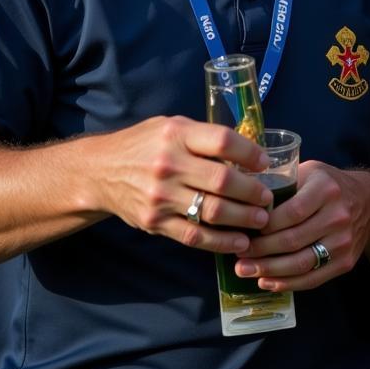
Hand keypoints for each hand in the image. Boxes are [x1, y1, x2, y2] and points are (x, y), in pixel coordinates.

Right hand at [89, 116, 271, 253]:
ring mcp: (161, 196)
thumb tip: (249, 150)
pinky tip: (240, 241)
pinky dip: (221, 242)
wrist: (100, 172)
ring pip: (212, 211)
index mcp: (176, 134)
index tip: (265, 163)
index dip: (250, 153)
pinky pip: (195, 236)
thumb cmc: (145, 145)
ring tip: (262, 219)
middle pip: (222, 180)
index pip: (222, 141)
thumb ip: (204, 136)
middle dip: (253, 192)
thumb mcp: (171, 126)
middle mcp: (169, 164)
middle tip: (269, 198)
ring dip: (243, 218)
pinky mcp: (155, 222)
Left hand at [235, 161, 369, 291]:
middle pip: (292, 241)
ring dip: (269, 270)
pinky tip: (266, 281)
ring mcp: (343, 242)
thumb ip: (283, 184)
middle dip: (260, 251)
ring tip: (245, 270)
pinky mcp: (345, 262)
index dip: (264, 226)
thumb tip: (245, 202)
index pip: (290, 213)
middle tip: (238, 254)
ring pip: (301, 263)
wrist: (368, 202)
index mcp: (326, 190)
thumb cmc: (328, 185)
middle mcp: (338, 216)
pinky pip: (312, 279)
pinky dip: (287, 283)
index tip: (243, 230)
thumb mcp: (310, 172)